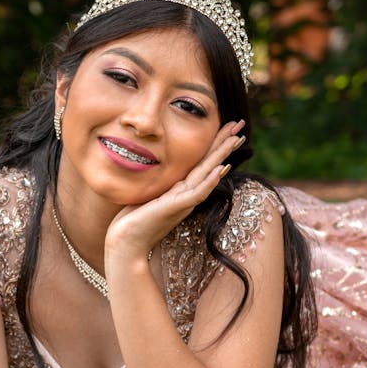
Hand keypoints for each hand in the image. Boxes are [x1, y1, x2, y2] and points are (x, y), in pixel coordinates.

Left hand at [105, 120, 245, 265]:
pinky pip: (197, 193)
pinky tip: (220, 168)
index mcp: (181, 190)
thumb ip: (162, 185)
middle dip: (225, 143)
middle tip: (240, 123)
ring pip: (208, 174)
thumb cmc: (133, 221)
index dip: (215, 145)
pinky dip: (209, 181)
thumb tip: (164, 171)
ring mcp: (183, 202)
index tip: (228, 128)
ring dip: (222, 156)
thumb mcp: (149, 195)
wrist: (126, 244)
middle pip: (211, 164)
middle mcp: (187, 195)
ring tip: (236, 138)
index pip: (202, 163)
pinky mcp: (175, 208)